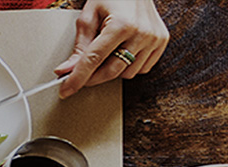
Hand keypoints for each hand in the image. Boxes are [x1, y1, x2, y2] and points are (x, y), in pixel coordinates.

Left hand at [55, 0, 169, 97]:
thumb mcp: (89, 15)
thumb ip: (79, 45)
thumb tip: (67, 70)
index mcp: (121, 24)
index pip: (94, 60)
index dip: (77, 78)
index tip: (66, 90)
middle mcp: (141, 33)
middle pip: (111, 71)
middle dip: (91, 78)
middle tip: (78, 75)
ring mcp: (154, 38)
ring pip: (126, 73)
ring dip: (111, 69)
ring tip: (107, 50)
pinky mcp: (161, 42)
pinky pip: (142, 68)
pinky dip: (128, 65)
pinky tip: (122, 51)